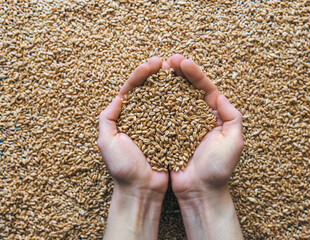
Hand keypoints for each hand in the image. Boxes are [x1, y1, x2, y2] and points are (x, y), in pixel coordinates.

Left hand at [98, 57, 168, 239]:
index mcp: (123, 118)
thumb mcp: (107, 142)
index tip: (152, 64)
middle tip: (165, 62)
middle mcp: (139, 118)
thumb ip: (107, 119)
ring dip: (168, 85)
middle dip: (155, 75)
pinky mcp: (168, 133)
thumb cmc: (123, 169)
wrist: (141, 190)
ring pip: (161, 100)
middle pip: (147, 91)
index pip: (132, 90)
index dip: (140, 75)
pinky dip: (178, 103)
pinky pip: (173, 115)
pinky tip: (185, 92)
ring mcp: (155, 125)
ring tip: (176, 72)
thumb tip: (118, 98)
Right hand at [164, 54, 243, 239]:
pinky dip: (155, 103)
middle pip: (187, 89)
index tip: (182, 62)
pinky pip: (161, 115)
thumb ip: (231, 116)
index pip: (204, 88)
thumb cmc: (218, 170)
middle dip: (178, 73)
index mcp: (214, 115)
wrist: (200, 191)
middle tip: (166, 61)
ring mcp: (181, 124)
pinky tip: (147, 93)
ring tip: (155, 71)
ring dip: (165, 84)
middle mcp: (197, 117)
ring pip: (173, 99)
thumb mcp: (234, 141)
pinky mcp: (168, 134)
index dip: (194, 73)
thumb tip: (218, 95)